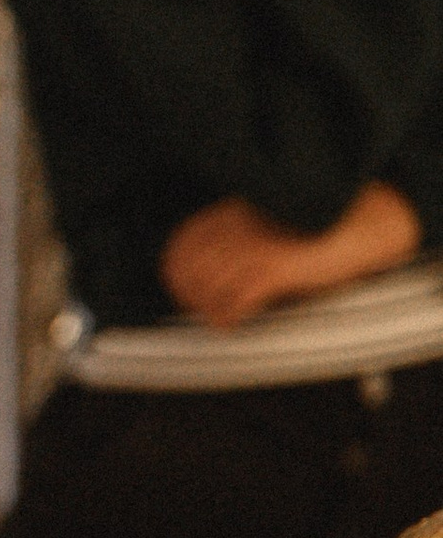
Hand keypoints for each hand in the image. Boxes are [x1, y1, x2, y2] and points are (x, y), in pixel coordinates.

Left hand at [160, 183, 420, 325]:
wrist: (359, 221)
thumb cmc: (312, 225)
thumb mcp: (262, 220)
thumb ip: (233, 238)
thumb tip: (206, 274)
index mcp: (227, 215)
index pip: (178, 249)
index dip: (178, 276)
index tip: (187, 294)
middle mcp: (234, 230)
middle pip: (187, 272)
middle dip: (190, 297)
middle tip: (205, 311)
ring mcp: (253, 249)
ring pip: (206, 290)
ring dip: (209, 310)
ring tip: (222, 318)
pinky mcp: (274, 269)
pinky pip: (235, 301)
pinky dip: (229, 317)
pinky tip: (234, 323)